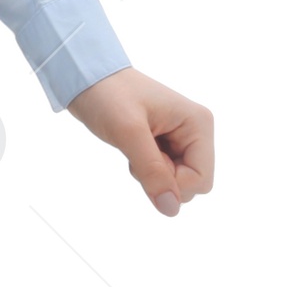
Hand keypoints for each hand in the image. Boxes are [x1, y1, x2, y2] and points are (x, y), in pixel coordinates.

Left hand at [66, 67, 213, 217]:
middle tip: (137, 150)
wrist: (85, 76)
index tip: (144, 160)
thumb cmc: (107, 95)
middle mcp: (196, 132)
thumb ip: (152, 171)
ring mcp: (181, 138)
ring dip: (151, 174)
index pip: (202, 179)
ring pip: (176, 181)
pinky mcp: (164, 144)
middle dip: (162, 178)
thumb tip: (172, 210)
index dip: (172, 183)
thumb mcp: (128, 132)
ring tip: (132, 146)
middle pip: (192, 183)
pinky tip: (131, 148)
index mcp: (198, 124)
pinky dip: (145, 169)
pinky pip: (162, 174)